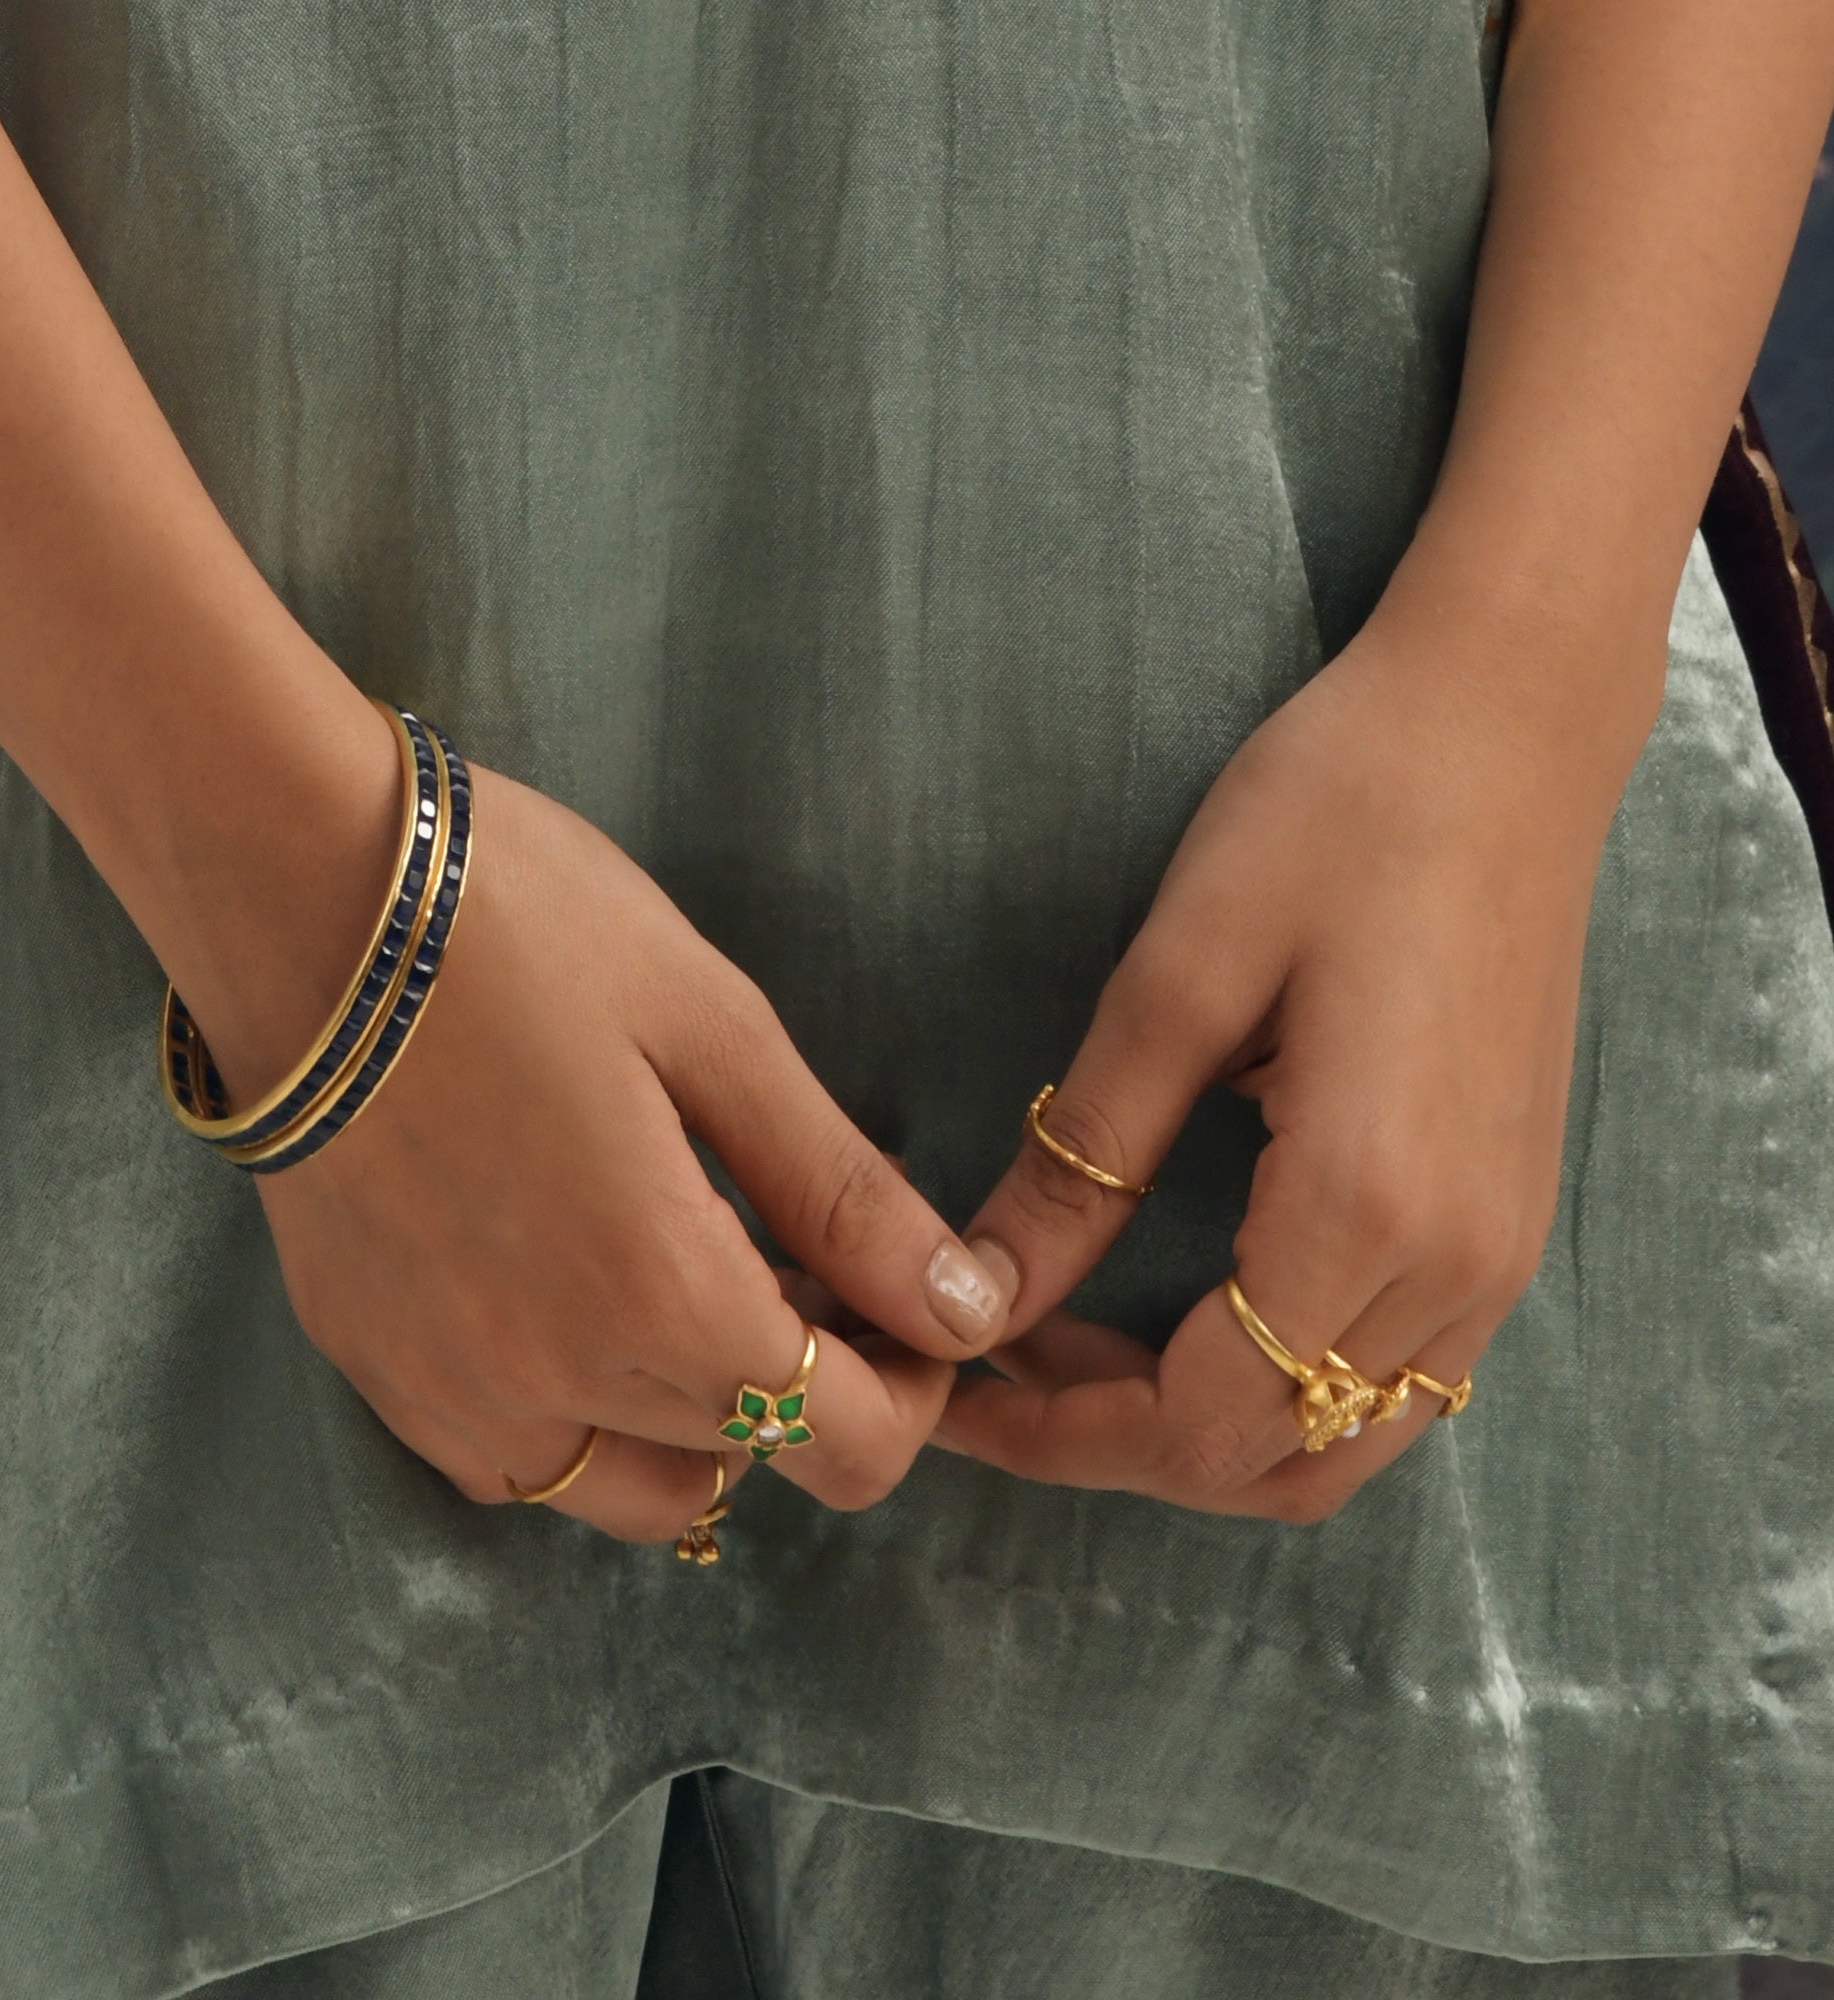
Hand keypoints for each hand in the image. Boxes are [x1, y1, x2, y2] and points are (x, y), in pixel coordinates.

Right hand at [221, 748, 1013, 1542]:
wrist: (292, 884)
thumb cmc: (522, 926)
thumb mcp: (717, 1031)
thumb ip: (843, 1192)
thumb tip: (966, 1309)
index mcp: (657, 1294)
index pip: (842, 1447)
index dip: (911, 1390)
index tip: (907, 1300)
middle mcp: (545, 1381)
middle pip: (744, 1462)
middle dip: (811, 1384)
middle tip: (802, 1254)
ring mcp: (439, 1387)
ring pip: (626, 1491)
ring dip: (696, 1421)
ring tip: (693, 1278)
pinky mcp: (366, 1361)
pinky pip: (512, 1463)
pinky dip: (580, 1420)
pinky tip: (577, 1295)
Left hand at [936, 598, 1657, 1521]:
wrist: (1505, 729)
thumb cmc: (1335, 816)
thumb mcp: (1178, 980)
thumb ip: (1084, 1159)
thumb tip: (980, 1296)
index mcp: (1364, 1205)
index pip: (1201, 1423)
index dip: (1061, 1436)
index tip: (958, 1392)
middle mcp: (1457, 1263)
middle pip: (1272, 1462)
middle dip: (1117, 1445)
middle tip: (1000, 1367)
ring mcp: (1501, 1250)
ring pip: (1341, 1441)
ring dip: (1202, 1428)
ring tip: (1079, 1345)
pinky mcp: (1508, 1216)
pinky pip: (1390, 1375)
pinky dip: (1280, 1387)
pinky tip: (1192, 1307)